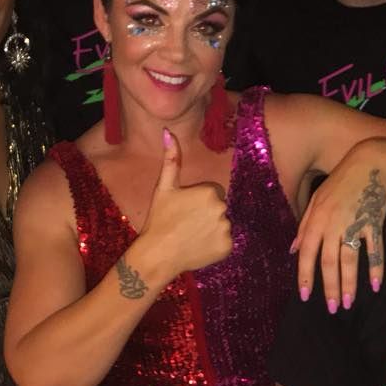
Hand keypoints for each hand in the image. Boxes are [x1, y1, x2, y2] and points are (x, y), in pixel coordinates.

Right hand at [139, 130, 231, 275]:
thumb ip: (171, 159)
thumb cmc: (159, 218)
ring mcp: (226, 229)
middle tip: (187, 223)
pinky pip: (225, 242)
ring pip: (223, 224)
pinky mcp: (227, 247)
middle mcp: (222, 208)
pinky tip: (199, 246)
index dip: (199, 200)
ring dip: (212, 229)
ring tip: (192, 235)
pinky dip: (215, 245)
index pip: (214, 192)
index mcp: (210, 191)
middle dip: (207, 214)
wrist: (158, 253)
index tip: (185, 210)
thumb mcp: (164, 187)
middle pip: (219, 207)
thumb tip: (168, 132)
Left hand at [294, 150, 385, 312]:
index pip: (307, 254)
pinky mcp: (375, 222)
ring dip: (349, 284)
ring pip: (349, 260)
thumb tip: (293, 250)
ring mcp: (354, 224)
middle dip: (329, 288)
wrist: (369, 162)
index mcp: (316, 220)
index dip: (305, 277)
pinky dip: (375, 269)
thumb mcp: (316, 200)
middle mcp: (332, 224)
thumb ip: (304, 226)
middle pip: (328, 262)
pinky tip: (375, 286)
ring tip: (349, 304)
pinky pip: (375, 250)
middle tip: (332, 309)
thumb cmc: (341, 181)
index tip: (305, 297)